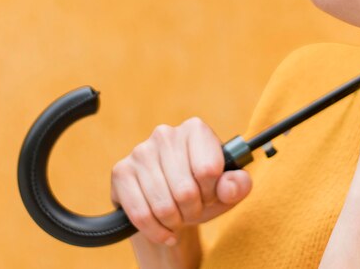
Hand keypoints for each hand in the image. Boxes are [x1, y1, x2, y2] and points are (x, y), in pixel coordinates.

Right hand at [111, 117, 251, 246]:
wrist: (171, 202)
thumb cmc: (203, 190)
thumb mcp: (227, 189)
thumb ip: (238, 185)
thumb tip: (229, 186)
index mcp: (195, 128)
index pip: (208, 170)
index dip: (211, 192)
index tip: (209, 194)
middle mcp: (166, 133)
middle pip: (185, 190)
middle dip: (193, 210)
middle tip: (192, 209)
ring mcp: (141, 151)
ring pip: (162, 205)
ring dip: (174, 221)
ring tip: (178, 216)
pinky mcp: (121, 171)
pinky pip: (140, 214)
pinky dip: (155, 231)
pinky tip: (164, 230)